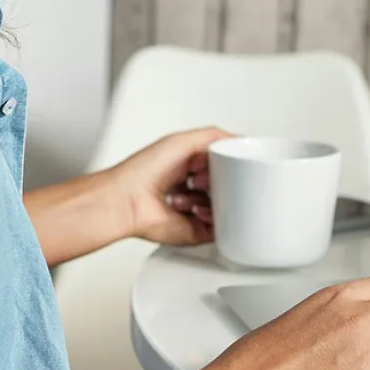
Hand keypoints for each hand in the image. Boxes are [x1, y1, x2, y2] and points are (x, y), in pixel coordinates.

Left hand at [105, 127, 232, 246]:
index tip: (222, 160)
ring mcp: (197, 210)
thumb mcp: (183, 141)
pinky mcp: (198, 231)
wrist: (128, 200)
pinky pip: (221, 228)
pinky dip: (213, 218)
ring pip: (226, 206)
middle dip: (220, 180)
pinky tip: (196, 209)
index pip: (225, 164)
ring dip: (214, 197)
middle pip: (228, 185)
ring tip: (193, 190)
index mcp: (191, 166)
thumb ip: (216, 137)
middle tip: (202, 176)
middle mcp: (194, 188)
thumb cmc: (144, 171)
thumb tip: (241, 141)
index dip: (226, 161)